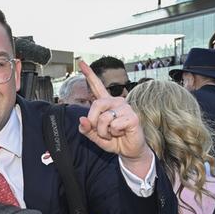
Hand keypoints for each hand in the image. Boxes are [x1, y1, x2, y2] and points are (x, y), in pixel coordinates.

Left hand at [77, 61, 152, 177]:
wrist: (129, 151)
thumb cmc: (114, 140)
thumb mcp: (95, 136)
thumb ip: (87, 129)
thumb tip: (82, 119)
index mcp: (107, 104)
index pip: (97, 86)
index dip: (89, 74)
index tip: (81, 62)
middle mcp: (117, 102)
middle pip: (96, 105)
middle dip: (93, 122)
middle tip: (101, 131)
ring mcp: (126, 108)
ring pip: (104, 118)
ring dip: (104, 132)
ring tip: (112, 134)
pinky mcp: (133, 117)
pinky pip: (114, 125)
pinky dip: (114, 133)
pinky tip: (122, 133)